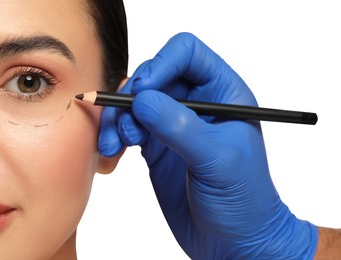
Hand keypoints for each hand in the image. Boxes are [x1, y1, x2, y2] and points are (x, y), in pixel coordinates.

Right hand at [99, 33, 317, 258]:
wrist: (234, 240)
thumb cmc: (244, 199)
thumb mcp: (218, 160)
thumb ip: (180, 127)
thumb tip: (143, 100)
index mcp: (222, 93)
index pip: (187, 54)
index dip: (161, 64)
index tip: (144, 92)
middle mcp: (195, 103)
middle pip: (153, 75)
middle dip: (132, 96)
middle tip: (127, 125)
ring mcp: (173, 124)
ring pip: (134, 102)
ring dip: (117, 118)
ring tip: (114, 144)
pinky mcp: (156, 145)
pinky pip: (127, 127)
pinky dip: (114, 134)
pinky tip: (112, 151)